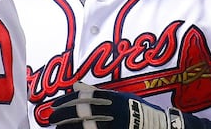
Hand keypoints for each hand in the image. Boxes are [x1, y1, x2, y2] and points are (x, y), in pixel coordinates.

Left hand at [49, 82, 184, 128]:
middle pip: (80, 112)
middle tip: (52, 118)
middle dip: (63, 115)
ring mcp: (112, 123)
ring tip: (58, 128)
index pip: (82, 97)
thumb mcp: (119, 96)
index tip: (54, 105)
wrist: (158, 124)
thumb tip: (77, 86)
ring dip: (69, 127)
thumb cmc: (137, 109)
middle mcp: (109, 109)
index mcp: (109, 97)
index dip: (66, 101)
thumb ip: (97, 92)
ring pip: (84, 126)